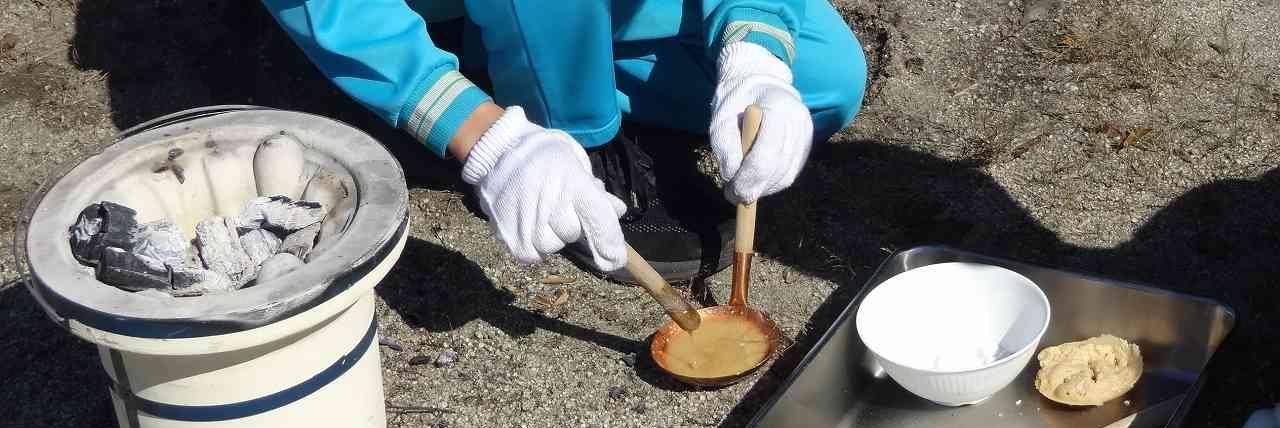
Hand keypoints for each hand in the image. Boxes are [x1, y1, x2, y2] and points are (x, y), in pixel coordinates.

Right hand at [461, 106, 628, 270]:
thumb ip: (595, 190)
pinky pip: (533, 254)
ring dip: (551, 234)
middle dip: (571, 223)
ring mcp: (529, 225)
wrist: (497, 150)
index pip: (597, 218)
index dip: (609, 240)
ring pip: (553, 246)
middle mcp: (552, 207)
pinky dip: (533, 244)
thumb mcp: (573, 161)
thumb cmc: (541, 154)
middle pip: (574, 233)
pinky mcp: (511, 239)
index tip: (616, 259)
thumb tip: (618, 211)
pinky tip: (526, 223)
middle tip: (556, 204)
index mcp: (572, 183)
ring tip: (537, 211)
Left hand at [710, 42, 813, 203]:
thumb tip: (731, 175)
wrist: (760, 81)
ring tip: (743, 187)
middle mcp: (799, 121)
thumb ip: (724, 144)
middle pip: (778, 169)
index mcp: (778, 108)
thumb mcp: (720, 116)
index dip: (748, 180)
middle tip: (733, 195)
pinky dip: (773, 183)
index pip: (766, 155)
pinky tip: (758, 181)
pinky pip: (791, 172)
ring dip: (764, 188)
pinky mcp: (808, 144)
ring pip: (787, 175)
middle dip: (755, 188)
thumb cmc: (736, 99)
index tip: (731, 192)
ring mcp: (807, 133)